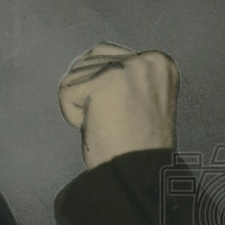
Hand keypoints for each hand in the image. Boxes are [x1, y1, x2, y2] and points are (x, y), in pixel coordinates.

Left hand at [58, 42, 178, 169]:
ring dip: (81, 105)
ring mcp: (126, 68)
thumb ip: (121, 75)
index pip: (105, 53)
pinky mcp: (103, 83)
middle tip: (113, 120)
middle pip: (86, 61)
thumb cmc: (135, 144)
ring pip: (74, 76)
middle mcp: (146, 59)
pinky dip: (72, 115)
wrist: (137, 171)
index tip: (120, 113)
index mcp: (159, 62)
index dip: (99, 87)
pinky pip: (65, 92)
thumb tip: (83, 61)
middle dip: (88, 93)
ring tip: (107, 123)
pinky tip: (97, 126)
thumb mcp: (138, 97)